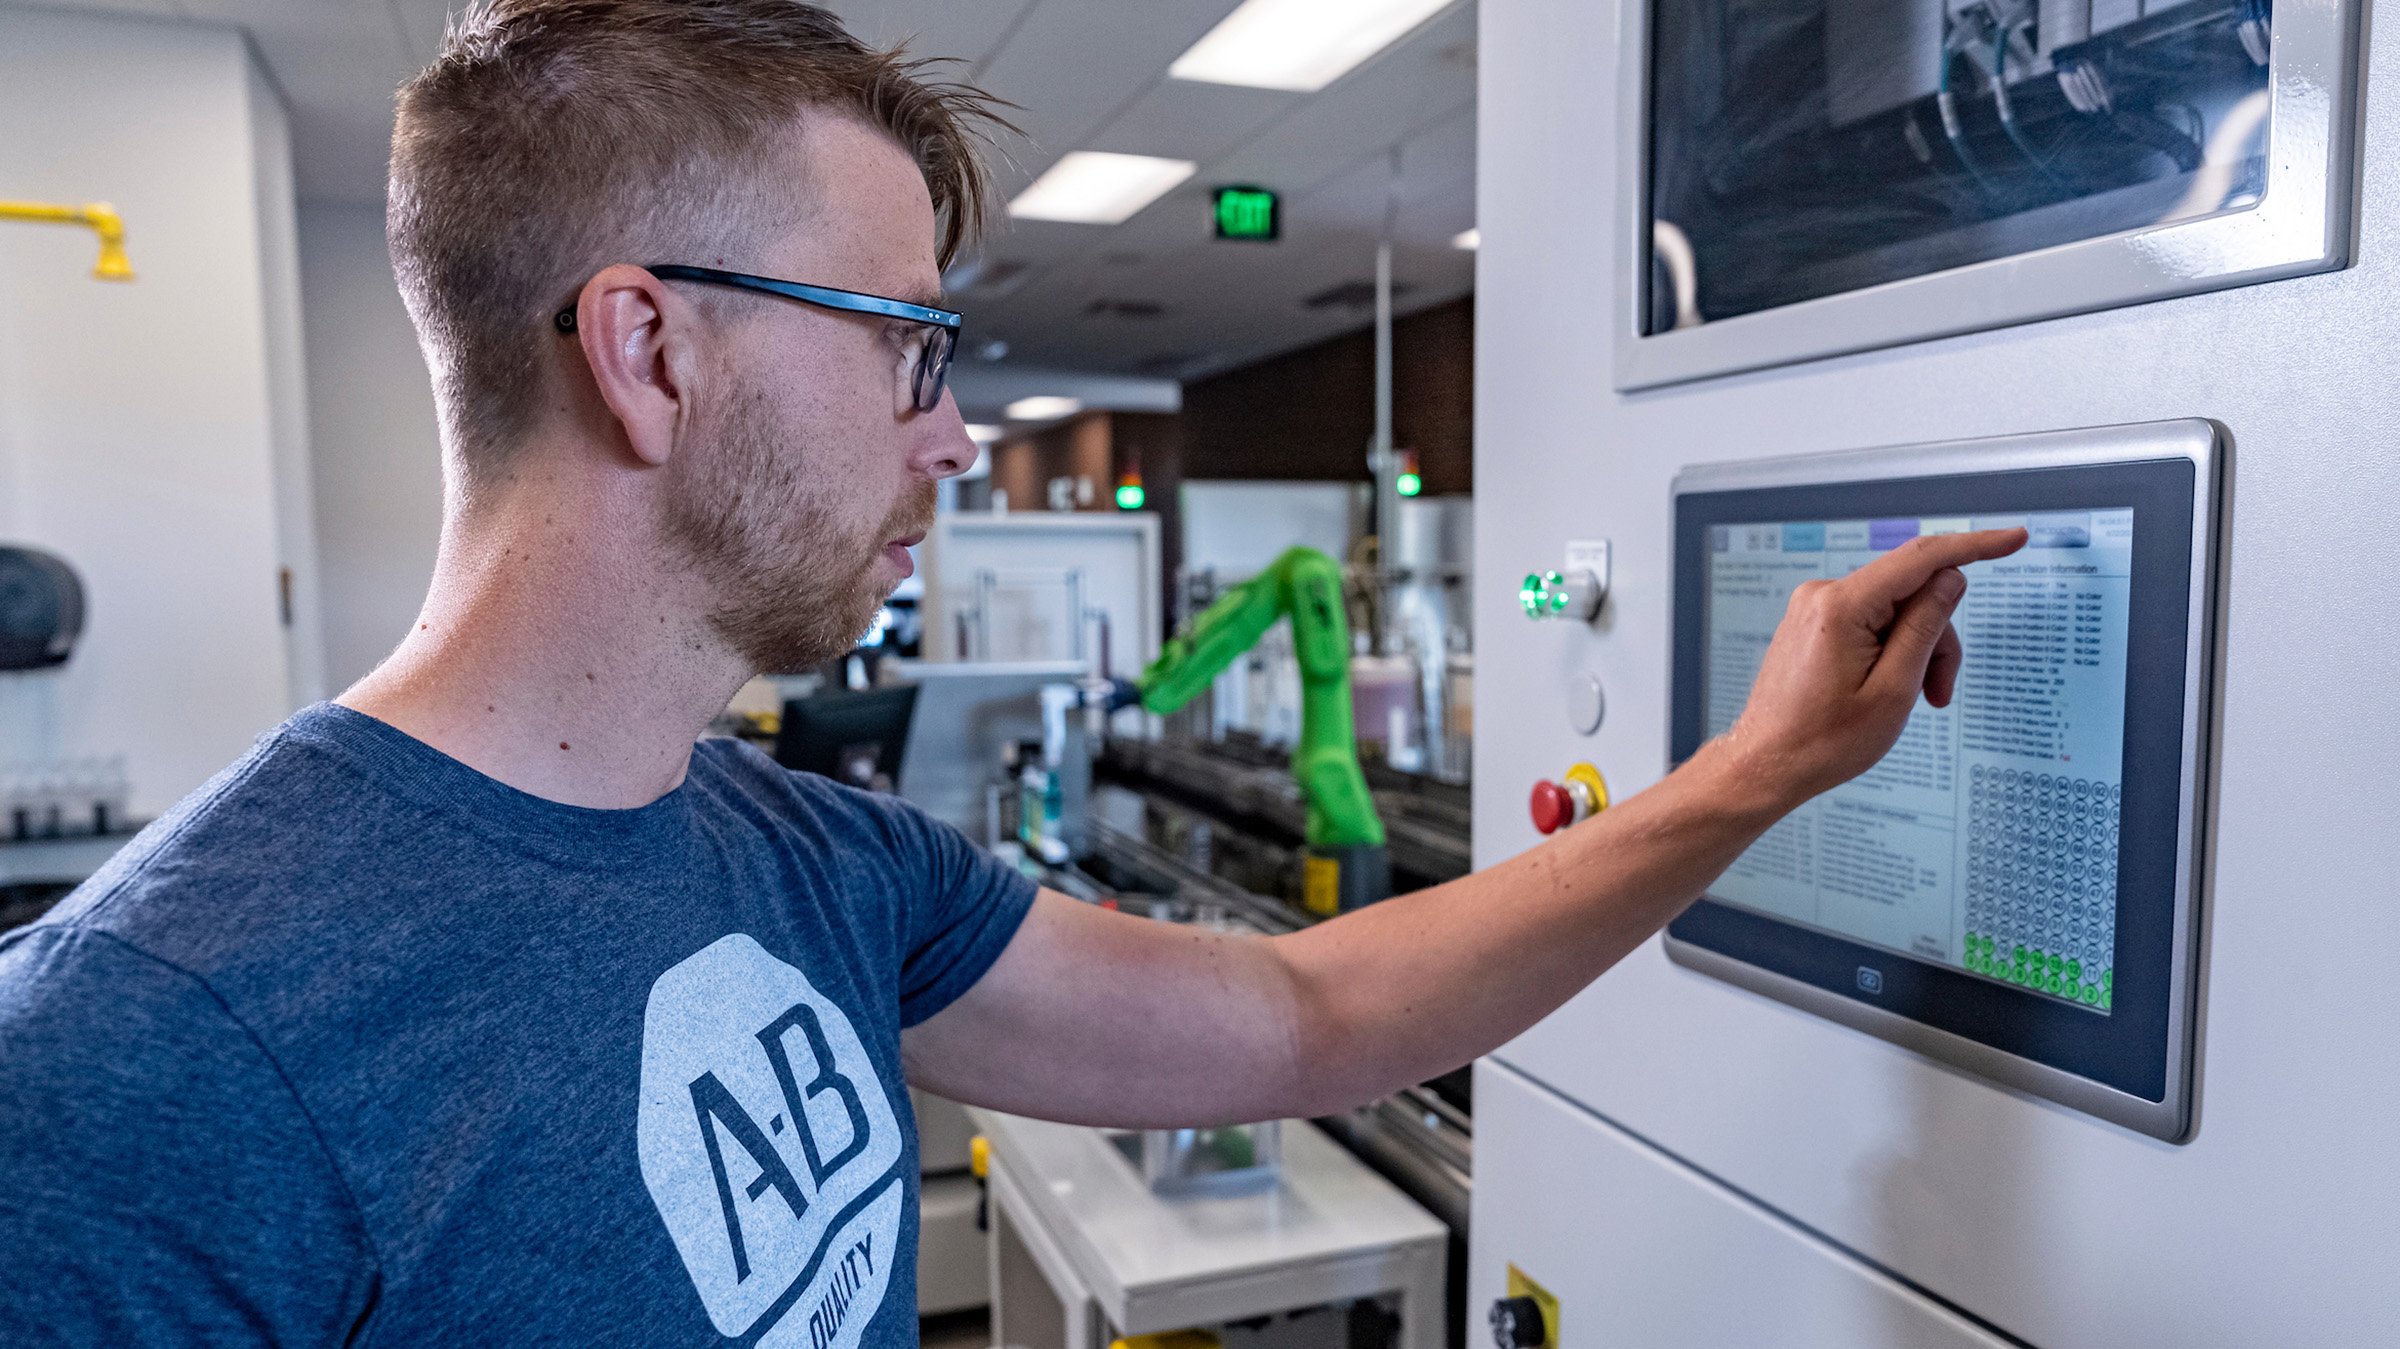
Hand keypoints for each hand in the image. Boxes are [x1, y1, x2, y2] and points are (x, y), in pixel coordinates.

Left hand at [1727, 528, 2027, 806]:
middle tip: (1939, 692)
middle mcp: (1822, 595)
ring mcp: (1814, 608)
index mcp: (1840, 607)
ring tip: (1916, 701)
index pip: (1921, 558)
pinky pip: (1871, 622)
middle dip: (1937, 639)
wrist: (1767, 766)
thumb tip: (1950, 576)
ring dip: (1916, 652)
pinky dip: (1892, 651)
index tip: (2014, 538)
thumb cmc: (1823, 741)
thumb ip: (1926, 627)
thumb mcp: (1894, 689)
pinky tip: (1888, 689)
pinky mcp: (1814, 623)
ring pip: (1895, 612)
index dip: (1974, 546)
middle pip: (1912, 594)